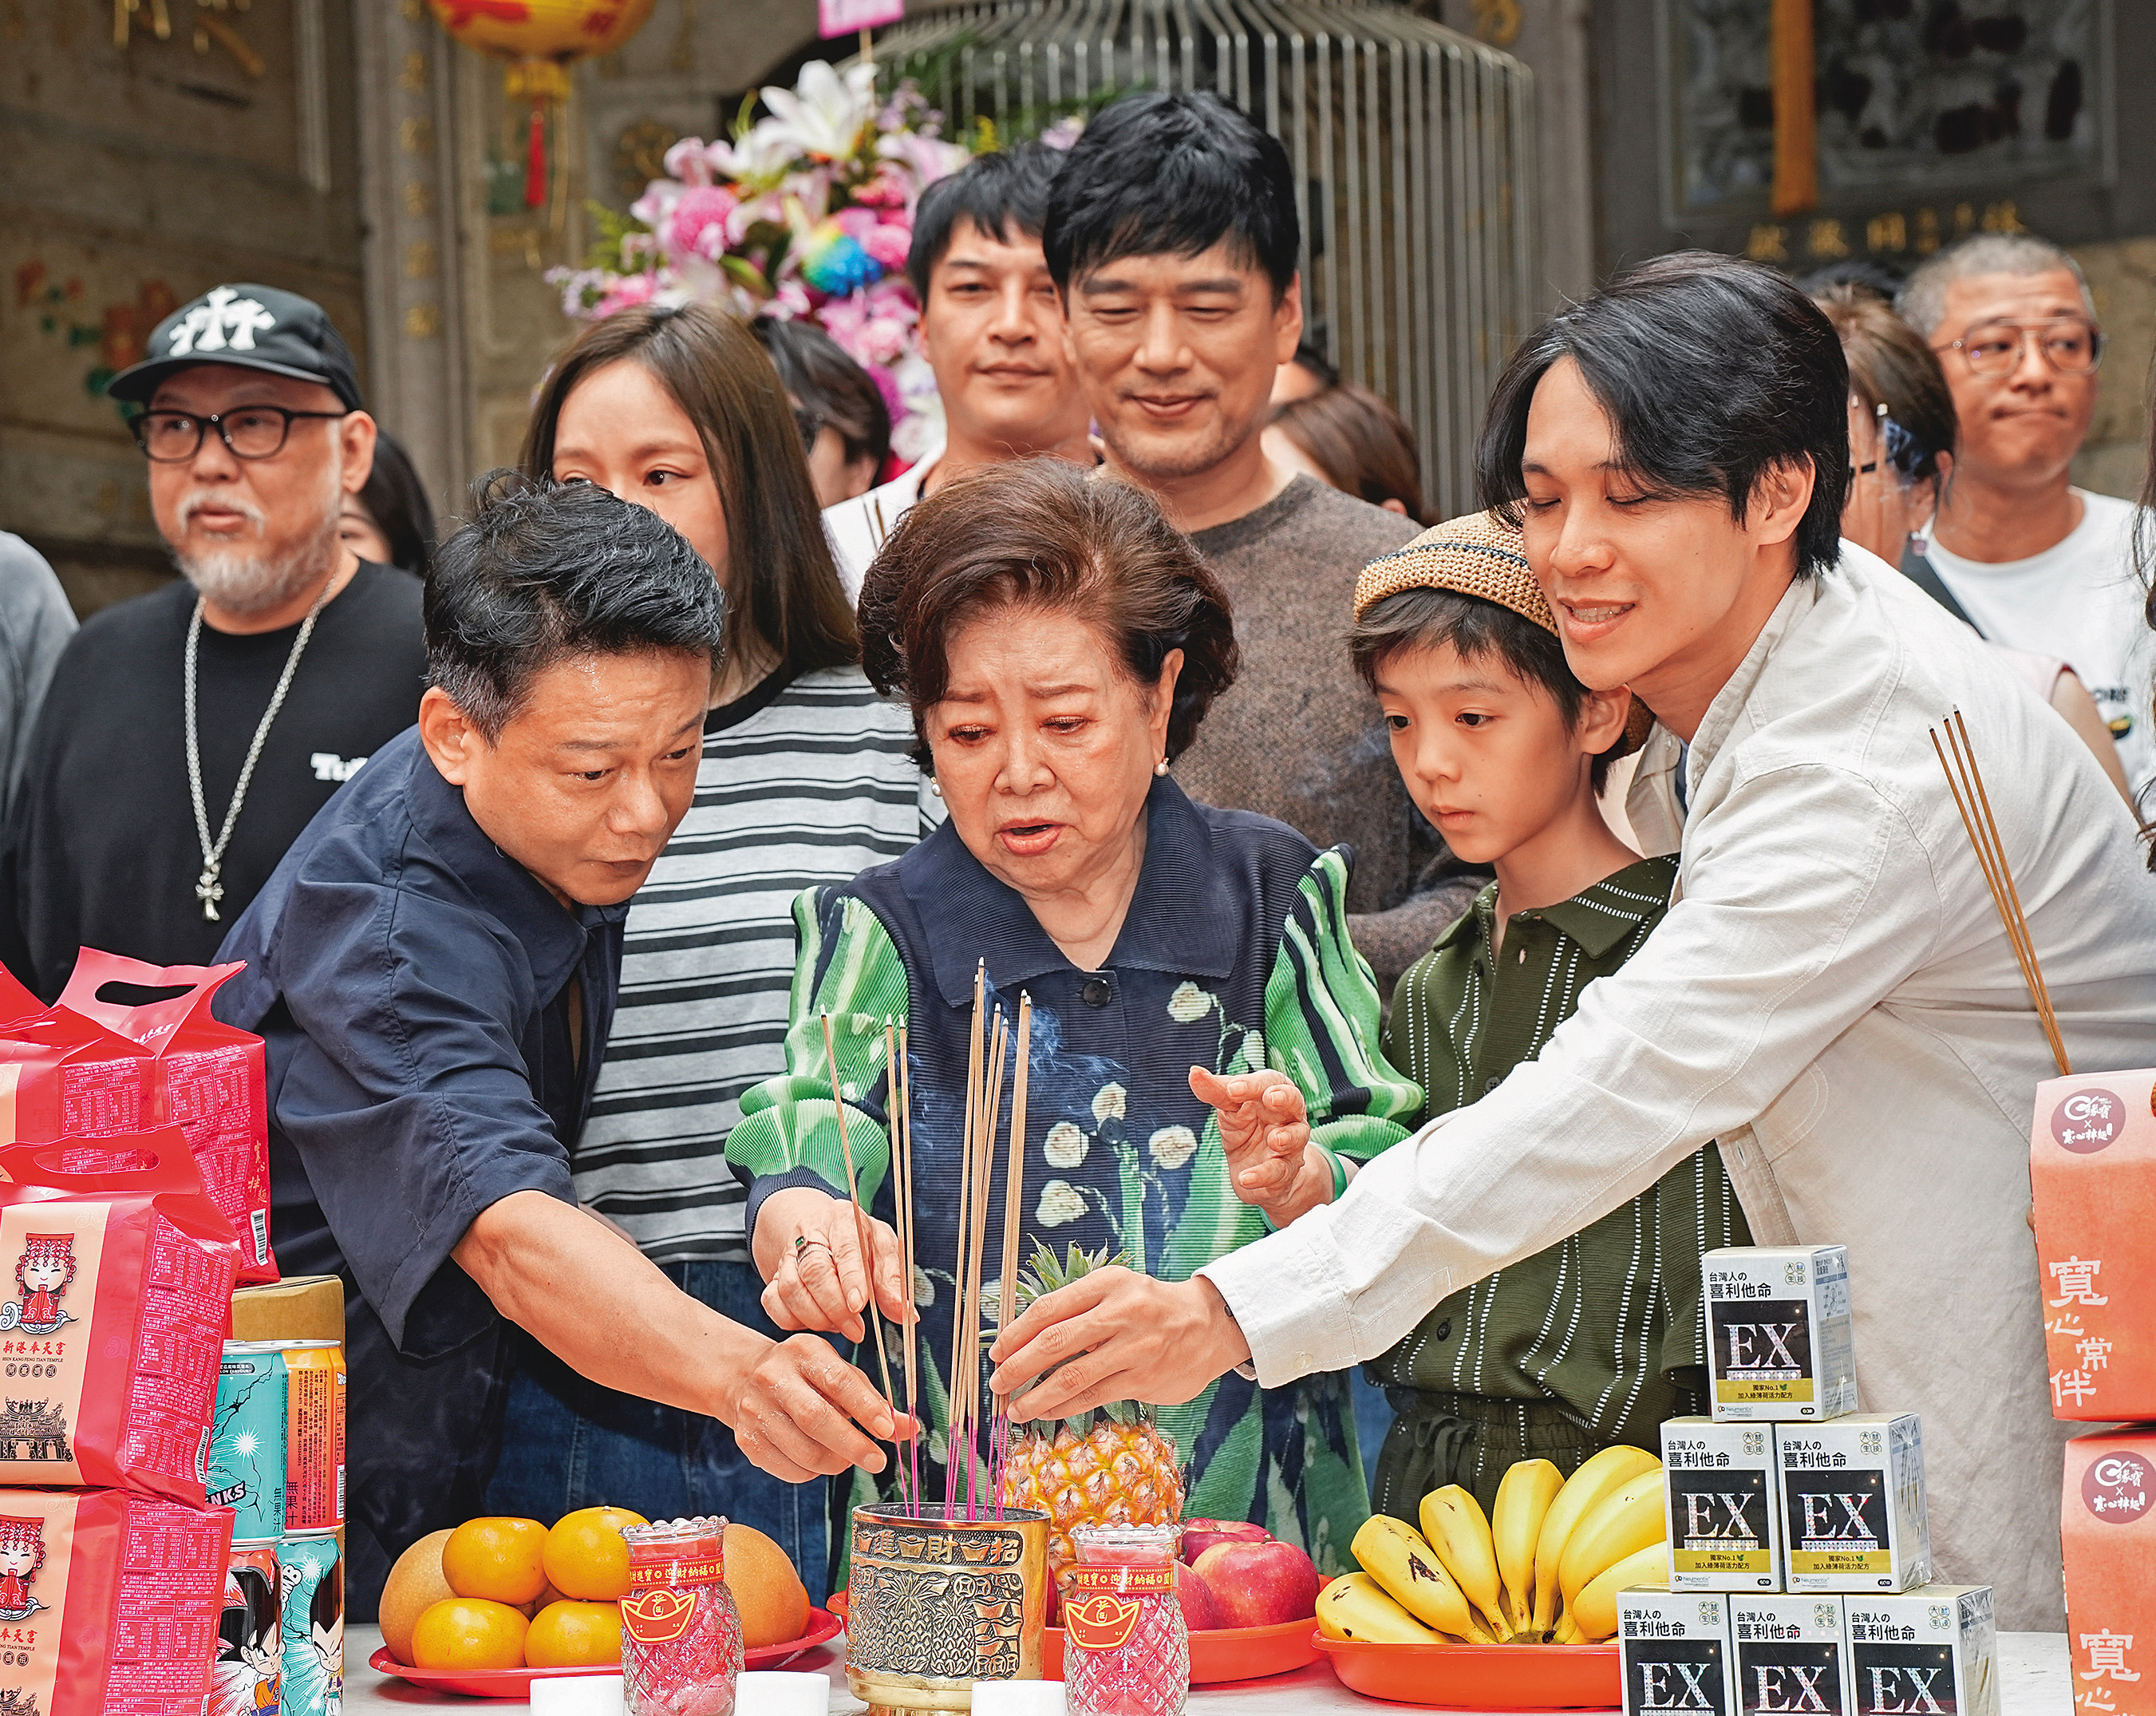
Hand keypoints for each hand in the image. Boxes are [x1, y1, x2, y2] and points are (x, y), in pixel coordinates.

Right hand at [724, 1332, 917, 1481]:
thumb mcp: (839, 1373)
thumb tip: (910, 1428)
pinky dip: (812, 1472)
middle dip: (852, 1445)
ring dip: (835, 1462)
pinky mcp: (746, 1439)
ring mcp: (756, 1409)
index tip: (888, 1431)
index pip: (838, 1380)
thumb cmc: (807, 1376)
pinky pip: (789, 1468)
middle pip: (816, 1418)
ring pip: (803, 1450)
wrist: (745, 1378)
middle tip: (878, 1461)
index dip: (866, 1408)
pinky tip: (819, 1460)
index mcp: (804, 1351)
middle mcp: (774, 1376)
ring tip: (847, 1459)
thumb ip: (874, 1399)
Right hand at [755, 1187, 910, 1343]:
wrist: (821, 1227)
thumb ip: (893, 1280)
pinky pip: (772, 1302)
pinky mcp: (773, 1275)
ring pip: (790, 1290)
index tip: (859, 1305)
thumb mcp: (883, 1249)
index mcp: (844, 1220)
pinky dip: (792, 1320)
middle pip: (813, 1271)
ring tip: (839, 1326)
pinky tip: (816, 1322)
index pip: (846, 1248)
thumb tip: (906, 1316)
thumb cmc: (859, 1241)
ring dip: (815, 1317)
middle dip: (835, 1307)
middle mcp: (810, 1234)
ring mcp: (787, 1255)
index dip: (851, 1278)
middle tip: (856, 1330)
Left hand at [987, 1266, 1250, 1421]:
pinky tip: (1046, 1413)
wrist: (1208, 1324)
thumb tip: (1022, 1342)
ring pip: (1072, 1376)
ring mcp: (1134, 1346)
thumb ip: (1076, 1309)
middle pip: (1054, 1342)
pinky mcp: (1143, 1378)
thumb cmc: (1149, 1307)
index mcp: (1107, 1283)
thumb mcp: (1116, 1290)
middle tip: (997, 1383)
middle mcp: (1120, 1311)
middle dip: (1018, 1366)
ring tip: (1015, 1410)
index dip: (1016, 1333)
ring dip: (1036, 1396)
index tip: (997, 1352)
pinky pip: (1093, 1396)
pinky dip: (1064, 1407)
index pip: (1048, 1308)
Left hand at [1190, 1066, 1318, 1214]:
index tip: (1232, 1088)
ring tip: (1275, 1140)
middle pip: (1294, 1101)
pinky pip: (1278, 1172)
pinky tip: (1245, 1178)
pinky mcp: (1285, 1171)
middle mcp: (1287, 1116)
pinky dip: (1262, 1175)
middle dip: (1285, 1098)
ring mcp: (1291, 1144)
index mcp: (1273, 1093)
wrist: (1255, 1170)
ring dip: (1287, 1138)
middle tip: (1271, 1098)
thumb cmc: (1244, 1127)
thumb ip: (1215, 1091)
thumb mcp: (1228, 1108)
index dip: (1251, 1084)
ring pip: (1296, 1137)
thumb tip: (1194, 1072)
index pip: (1267, 1082)